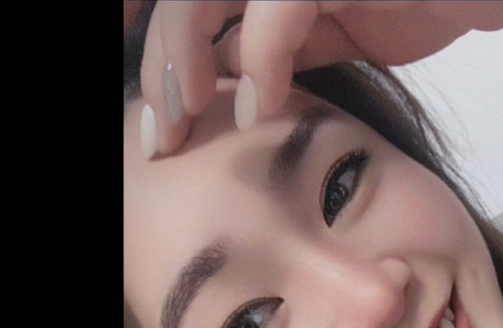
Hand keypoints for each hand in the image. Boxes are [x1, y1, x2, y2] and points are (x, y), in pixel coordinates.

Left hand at [129, 1, 502, 158]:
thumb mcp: (345, 33)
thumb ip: (291, 50)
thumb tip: (241, 88)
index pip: (194, 9)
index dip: (163, 55)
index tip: (159, 118)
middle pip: (184, 5)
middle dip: (163, 71)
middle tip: (157, 138)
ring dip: (187, 65)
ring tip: (186, 125)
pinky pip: (277, 10)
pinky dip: (261, 62)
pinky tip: (256, 110)